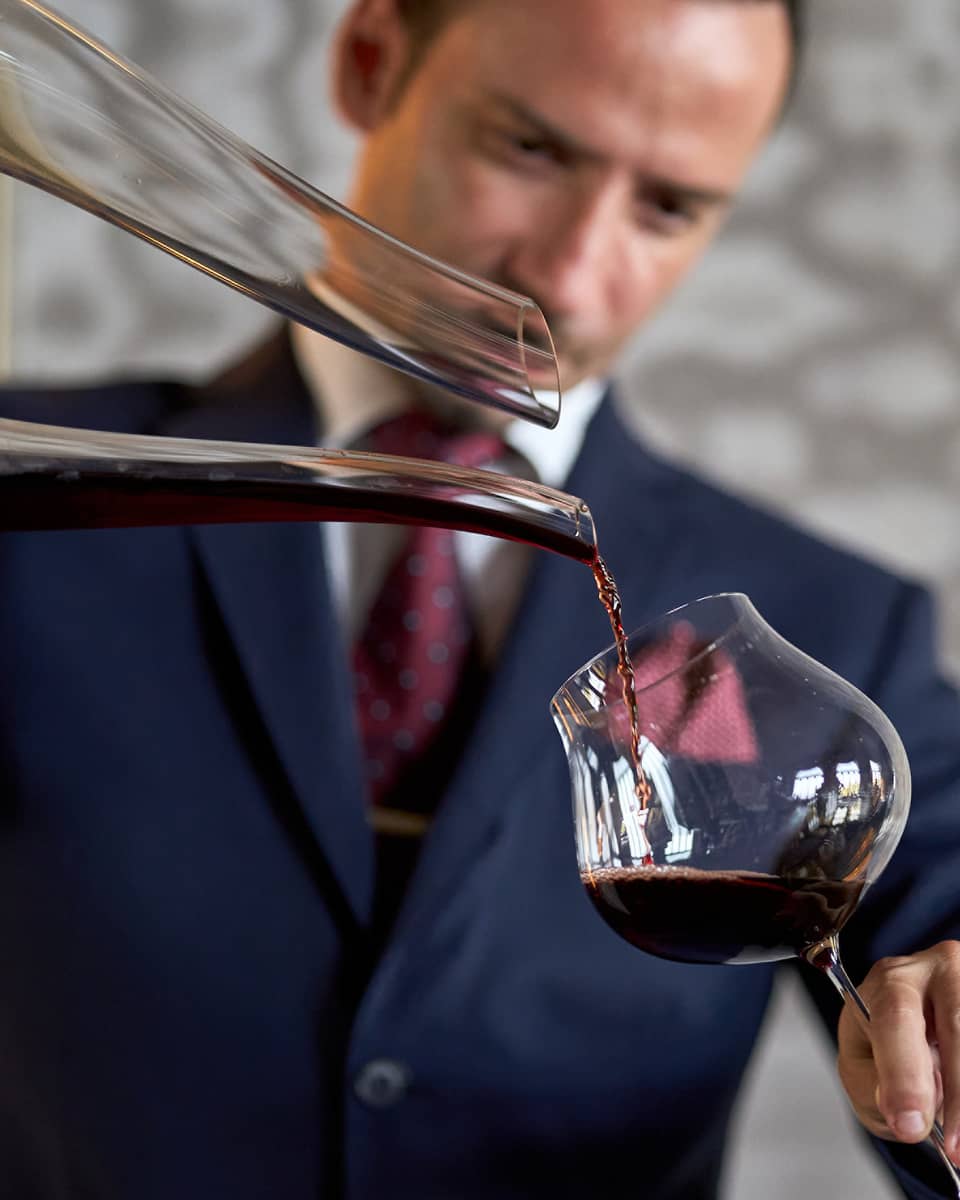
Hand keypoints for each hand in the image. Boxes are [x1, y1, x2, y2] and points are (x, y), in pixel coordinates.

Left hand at [837, 941, 959, 1160]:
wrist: (916, 1029)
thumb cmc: (884, 1044)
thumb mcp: (862, 1067)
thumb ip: (875, 1087)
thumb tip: (907, 1114)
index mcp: (890, 981)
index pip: (896, 1017)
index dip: (905, 1075)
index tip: (910, 1125)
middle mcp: (938, 970)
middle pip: (956, 1023)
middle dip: (957, 1095)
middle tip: (954, 1148)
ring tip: (958, 1140)